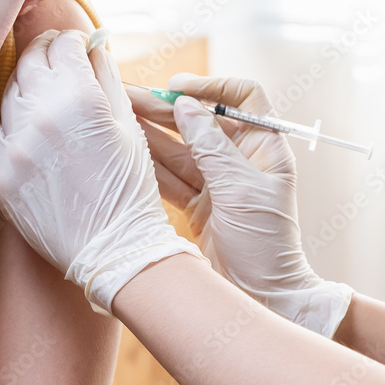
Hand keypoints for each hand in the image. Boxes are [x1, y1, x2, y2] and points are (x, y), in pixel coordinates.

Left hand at [0, 30, 204, 314]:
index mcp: (79, 99)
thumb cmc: (130, 189)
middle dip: (45, 54)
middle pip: (29, 62)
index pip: (61, 44)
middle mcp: (39, 117)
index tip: (76, 46)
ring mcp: (14, 147)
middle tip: (57, 59)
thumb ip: (107, 78)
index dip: (71, 40)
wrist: (113, 250)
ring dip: (28, 90)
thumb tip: (93, 47)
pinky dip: (15, 129)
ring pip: (10, 96)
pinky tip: (36, 138)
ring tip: (49, 102)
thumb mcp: (129, 126)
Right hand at [133, 74, 353, 338]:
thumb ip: (212, 147)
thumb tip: (188, 106)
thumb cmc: (266, 246)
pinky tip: (125, 151)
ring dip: (151, 133)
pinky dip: (149, 165)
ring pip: (180, 149)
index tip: (179, 88)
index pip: (243, 98)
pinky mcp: (198, 205)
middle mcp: (241, 160)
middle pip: (201, 121)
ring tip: (118, 116)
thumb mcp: (241, 190)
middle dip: (166, 109)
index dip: (212, 86)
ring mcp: (218, 183)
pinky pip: (170, 177)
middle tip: (128, 96)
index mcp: (264, 148)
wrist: (262, 297)